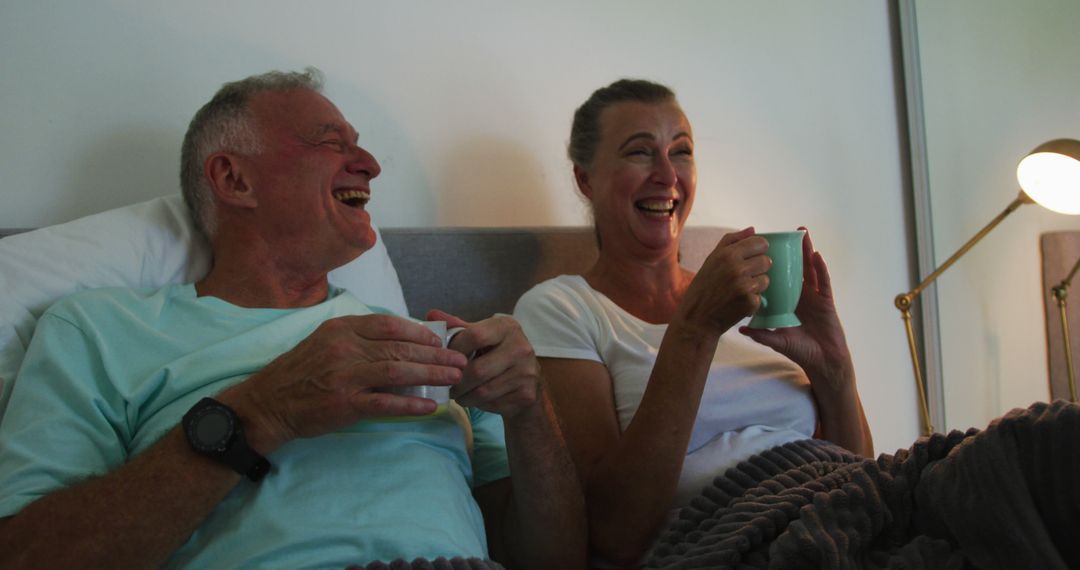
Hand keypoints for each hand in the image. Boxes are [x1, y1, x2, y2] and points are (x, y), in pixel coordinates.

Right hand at [220, 314, 467, 452]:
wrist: (268, 403)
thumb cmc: (300, 372)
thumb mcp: (325, 342)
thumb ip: (358, 338)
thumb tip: (400, 340)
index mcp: (342, 329)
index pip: (390, 325)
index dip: (419, 333)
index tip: (439, 341)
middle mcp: (345, 348)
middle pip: (400, 349)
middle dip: (435, 355)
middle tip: (459, 361)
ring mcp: (346, 376)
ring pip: (398, 372)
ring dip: (431, 375)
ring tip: (454, 379)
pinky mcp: (345, 404)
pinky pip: (385, 403)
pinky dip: (410, 404)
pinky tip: (430, 405)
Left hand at [427, 309, 541, 419]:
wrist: (527, 380)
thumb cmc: (496, 353)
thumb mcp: (480, 336)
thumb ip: (457, 326)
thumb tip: (431, 314)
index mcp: (507, 327)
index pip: (474, 335)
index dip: (454, 350)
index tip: (444, 360)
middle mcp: (521, 347)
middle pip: (477, 370)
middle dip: (456, 381)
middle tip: (446, 385)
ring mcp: (526, 372)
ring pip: (483, 391)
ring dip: (464, 396)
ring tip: (457, 394)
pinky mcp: (527, 394)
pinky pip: (492, 403)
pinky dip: (477, 404)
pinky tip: (474, 399)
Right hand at [676, 226, 770, 335]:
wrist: (697, 319)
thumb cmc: (703, 287)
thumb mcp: (711, 259)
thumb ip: (732, 241)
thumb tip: (753, 229)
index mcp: (728, 254)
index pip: (760, 243)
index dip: (758, 250)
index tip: (751, 257)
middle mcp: (737, 268)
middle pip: (766, 261)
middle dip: (758, 268)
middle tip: (743, 277)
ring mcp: (744, 286)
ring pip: (766, 279)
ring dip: (756, 285)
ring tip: (739, 290)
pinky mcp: (750, 303)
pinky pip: (761, 297)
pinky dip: (752, 301)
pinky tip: (738, 302)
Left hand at [740, 228, 854, 391]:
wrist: (822, 362)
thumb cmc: (801, 351)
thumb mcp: (777, 340)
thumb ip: (761, 333)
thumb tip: (740, 327)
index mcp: (788, 302)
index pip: (780, 279)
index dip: (773, 265)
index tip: (764, 249)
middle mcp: (801, 296)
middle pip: (795, 269)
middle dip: (791, 251)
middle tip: (785, 233)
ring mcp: (814, 297)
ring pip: (810, 269)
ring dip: (807, 251)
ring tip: (803, 234)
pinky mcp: (826, 301)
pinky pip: (823, 282)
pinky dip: (821, 269)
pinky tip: (817, 256)